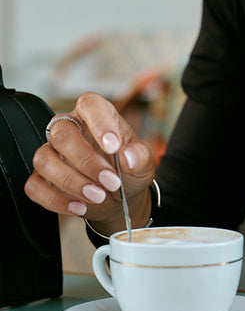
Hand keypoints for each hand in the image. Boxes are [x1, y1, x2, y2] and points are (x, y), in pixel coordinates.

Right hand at [24, 92, 154, 231]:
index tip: (113, 146)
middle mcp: (70, 129)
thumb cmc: (129, 169)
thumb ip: (139, 156)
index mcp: (96, 115)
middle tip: (111, 181)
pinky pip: (35, 186)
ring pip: (44, 159)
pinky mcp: (42, 178)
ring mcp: (52, 153)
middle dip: (87, 161)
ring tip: (98, 196)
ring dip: (71, 182)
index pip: (89, 104)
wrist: (120, 195)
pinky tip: (79, 207)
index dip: (99, 123)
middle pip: (62, 133)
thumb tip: (128, 158)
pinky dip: (56, 200)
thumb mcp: (144, 161)